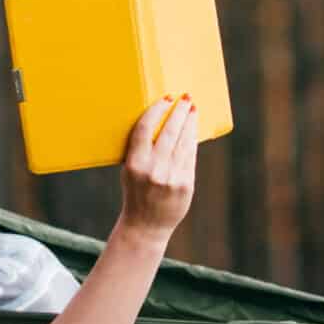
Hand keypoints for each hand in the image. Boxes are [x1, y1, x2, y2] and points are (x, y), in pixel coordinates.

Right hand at [116, 95, 197, 243]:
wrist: (146, 226)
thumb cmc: (136, 193)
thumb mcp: (129, 170)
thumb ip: (141, 150)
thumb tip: (159, 121)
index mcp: (134, 164)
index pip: (145, 129)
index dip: (157, 110)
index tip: (166, 98)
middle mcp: (153, 169)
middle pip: (169, 132)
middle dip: (178, 112)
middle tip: (185, 97)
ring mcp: (171, 177)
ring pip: (183, 142)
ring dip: (189, 123)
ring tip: (192, 109)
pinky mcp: (186, 184)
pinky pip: (190, 156)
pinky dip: (192, 141)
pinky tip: (193, 130)